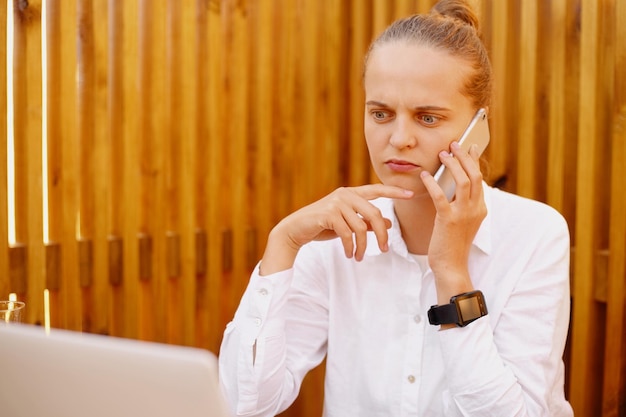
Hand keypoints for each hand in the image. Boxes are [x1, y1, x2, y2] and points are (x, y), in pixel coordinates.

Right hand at [260, 184, 413, 274]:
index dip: (394, 192)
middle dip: (381, 234)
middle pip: (374, 213)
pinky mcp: (328, 213)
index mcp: (351, 193)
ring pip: (361, 226)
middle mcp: (345, 194)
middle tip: (384, 250)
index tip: (411, 194)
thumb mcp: (348, 224)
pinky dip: (351, 247)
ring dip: (362, 246)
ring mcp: (336, 202)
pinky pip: (348, 233)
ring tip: (359, 257)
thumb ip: (367, 222)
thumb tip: (389, 223)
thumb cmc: (322, 225)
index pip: (377, 190)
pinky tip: (350, 255)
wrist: (296, 230)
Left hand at [420, 142, 486, 300]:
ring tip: (442, 154)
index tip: (470, 147)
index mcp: (480, 208)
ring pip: (462, 181)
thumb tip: (453, 185)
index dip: (474, 161)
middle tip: (454, 144)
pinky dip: (432, 183)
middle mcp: (475, 209)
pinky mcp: (448, 220)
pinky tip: (423, 176)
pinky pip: (441, 196)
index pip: (480, 179)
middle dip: (464, 157)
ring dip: (452, 164)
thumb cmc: (453, 243)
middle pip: (474, 175)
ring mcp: (463, 214)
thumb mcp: (462, 221)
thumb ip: (462, 204)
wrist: (451, 265)